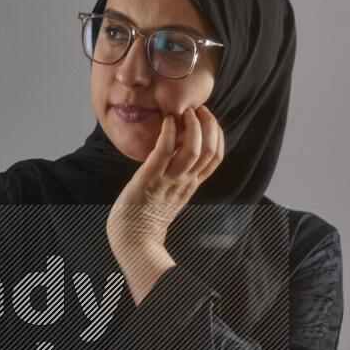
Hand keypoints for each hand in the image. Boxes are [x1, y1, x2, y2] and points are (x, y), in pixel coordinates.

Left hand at [106, 104, 224, 251]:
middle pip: (209, 151)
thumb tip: (178, 154)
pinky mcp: (148, 179)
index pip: (215, 158)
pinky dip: (169, 133)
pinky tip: (168, 121)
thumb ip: (178, 177)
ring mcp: (167, 182)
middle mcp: (183, 183)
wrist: (132, 240)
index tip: (208, 120)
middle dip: (209, 125)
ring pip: (192, 150)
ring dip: (192, 126)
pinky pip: (164, 152)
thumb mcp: (170, 195)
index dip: (217, 135)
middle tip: (199, 109)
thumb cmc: (145, 217)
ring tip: (185, 112)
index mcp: (190, 186)